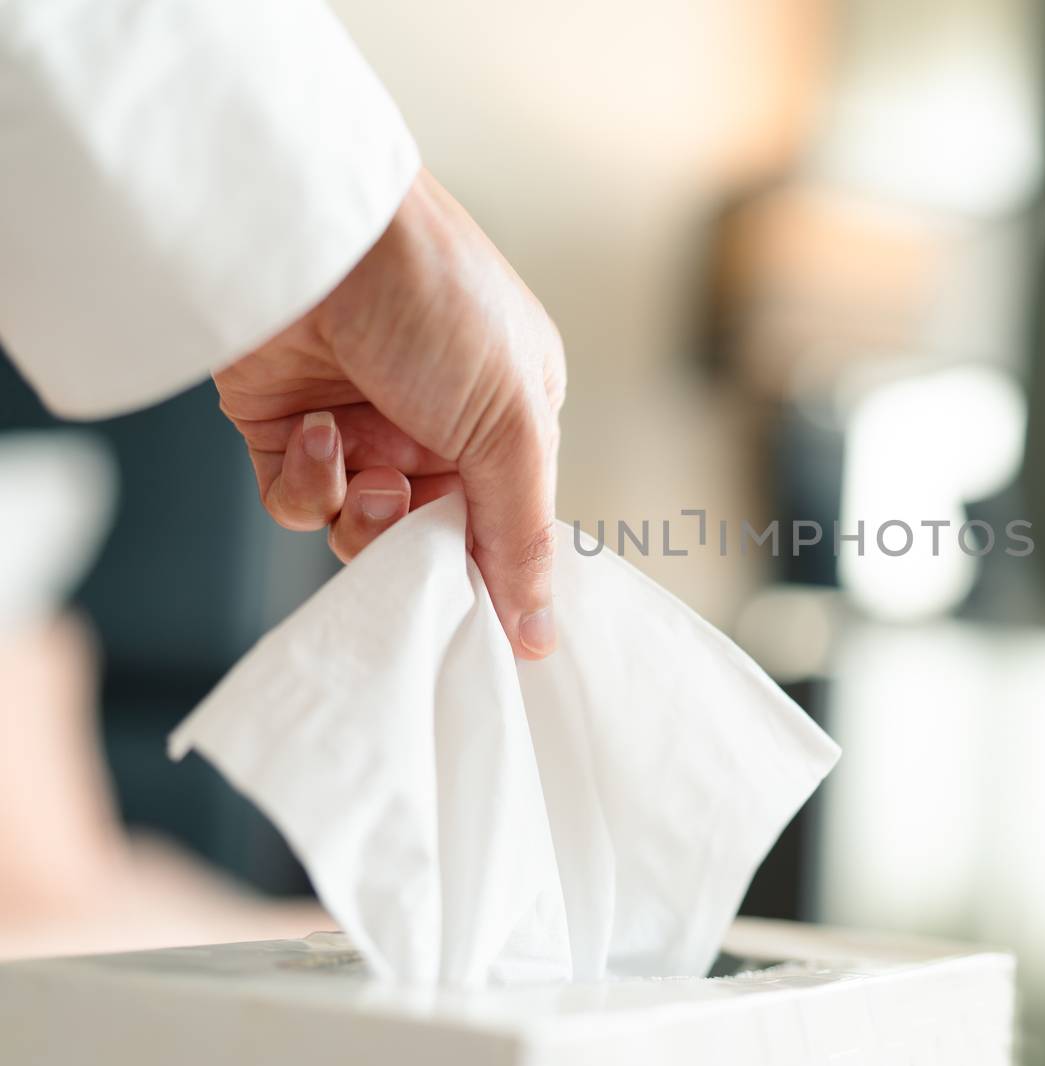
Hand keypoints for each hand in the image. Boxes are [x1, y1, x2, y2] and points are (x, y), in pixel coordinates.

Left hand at [214, 170, 566, 658]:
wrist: (317, 234)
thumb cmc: (440, 303)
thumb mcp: (511, 424)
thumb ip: (523, 537)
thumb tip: (542, 639)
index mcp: (514, 414)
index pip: (510, 520)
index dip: (492, 565)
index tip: (485, 611)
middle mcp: (439, 424)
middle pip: (431, 535)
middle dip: (419, 541)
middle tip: (412, 516)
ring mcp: (363, 424)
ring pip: (361, 530)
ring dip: (362, 516)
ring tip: (366, 472)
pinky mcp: (288, 426)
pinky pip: (300, 502)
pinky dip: (309, 483)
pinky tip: (319, 429)